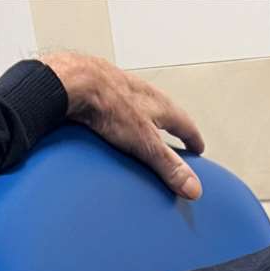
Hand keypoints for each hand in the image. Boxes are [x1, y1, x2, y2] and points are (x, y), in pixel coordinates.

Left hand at [40, 50, 204, 199]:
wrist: (72, 82)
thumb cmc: (107, 103)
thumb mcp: (145, 144)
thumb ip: (169, 166)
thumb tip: (193, 188)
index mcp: (158, 104)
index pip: (183, 122)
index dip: (192, 137)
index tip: (198, 147)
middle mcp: (140, 92)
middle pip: (162, 111)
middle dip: (169, 126)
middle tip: (173, 138)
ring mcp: (117, 88)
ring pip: (137, 106)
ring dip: (142, 120)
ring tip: (141, 134)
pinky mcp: (95, 90)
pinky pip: (113, 107)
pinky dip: (117, 118)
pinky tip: (109, 127)